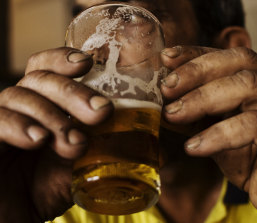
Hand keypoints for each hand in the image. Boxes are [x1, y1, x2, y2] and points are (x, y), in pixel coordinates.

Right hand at [0, 47, 112, 221]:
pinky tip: (38, 139)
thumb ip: (94, 145)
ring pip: (17, 95)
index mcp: (41, 106)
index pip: (46, 69)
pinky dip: (18, 126)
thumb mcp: (76, 166)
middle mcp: (19, 108)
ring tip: (75, 142)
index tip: (86, 63)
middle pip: (38, 78)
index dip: (62, 59)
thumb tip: (133, 131)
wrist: (12, 219)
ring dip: (52, 115)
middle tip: (100, 112)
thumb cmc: (44, 191)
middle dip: (72, 92)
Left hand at [160, 46, 256, 221]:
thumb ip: (196, 112)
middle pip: (240, 62)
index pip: (228, 56)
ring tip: (173, 115)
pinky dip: (219, 134)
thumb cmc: (245, 158)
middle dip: (197, 72)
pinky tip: (194, 147)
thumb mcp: (214, 130)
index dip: (196, 54)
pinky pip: (256, 124)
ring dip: (203, 99)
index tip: (166, 59)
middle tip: (166, 88)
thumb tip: (162, 100)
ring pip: (248, 86)